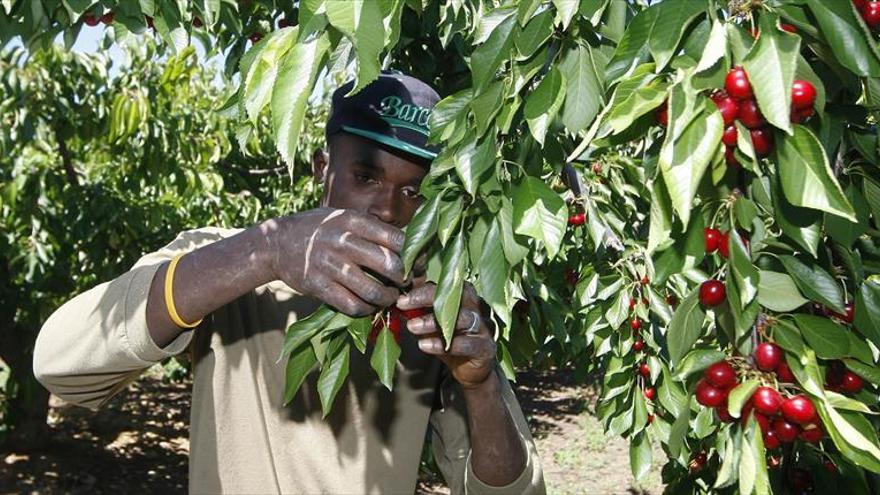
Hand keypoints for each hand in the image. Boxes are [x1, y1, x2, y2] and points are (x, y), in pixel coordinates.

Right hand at [263, 208, 408, 316]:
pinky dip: (366, 310)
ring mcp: (331, 266)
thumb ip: (370, 227)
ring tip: (390, 298)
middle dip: (404, 279)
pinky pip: (353, 305)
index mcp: (353, 221)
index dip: (412, 255)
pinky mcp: (320, 287)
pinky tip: (369, 306)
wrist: (277, 243)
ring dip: (387, 298)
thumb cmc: (318, 229)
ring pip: (373, 290)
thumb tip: (407, 241)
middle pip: (390, 265)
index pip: (395, 238)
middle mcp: (343, 241)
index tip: (417, 265)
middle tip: (407, 284)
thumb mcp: (343, 217)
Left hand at [396, 283, 496, 389]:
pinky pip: (466, 344)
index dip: (423, 290)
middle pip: (457, 296)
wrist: (472, 371)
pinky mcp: (485, 348)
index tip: (401, 299)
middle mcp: (478, 309)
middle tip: (404, 305)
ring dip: (433, 322)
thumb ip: (422, 312)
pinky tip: (425, 345)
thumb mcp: (434, 325)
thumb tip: (400, 302)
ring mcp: (484, 328)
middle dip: (428, 298)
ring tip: (412, 326)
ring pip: (462, 318)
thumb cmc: (452, 342)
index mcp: (466, 298)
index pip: (447, 286)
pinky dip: (443, 344)